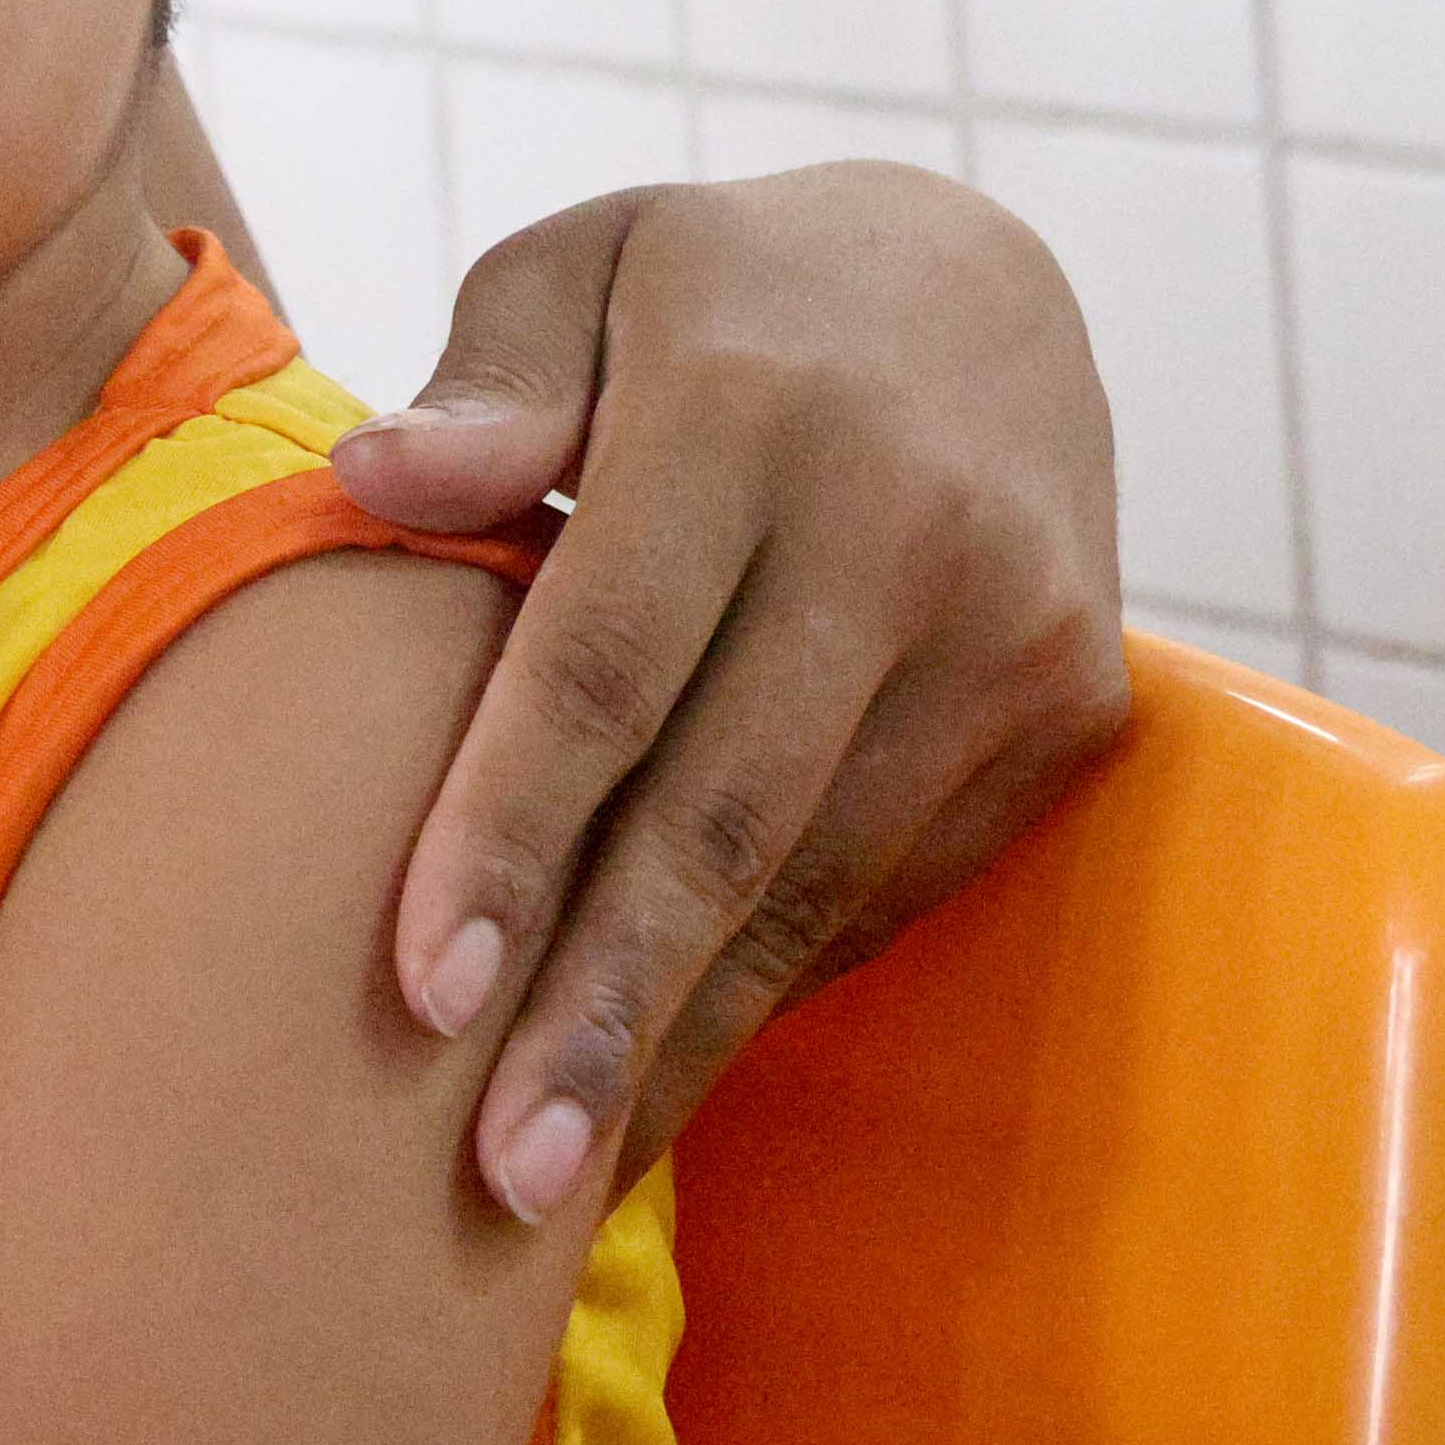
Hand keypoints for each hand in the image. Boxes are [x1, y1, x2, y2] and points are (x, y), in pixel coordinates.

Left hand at [326, 162, 1129, 1223]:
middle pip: (725, 809)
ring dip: (685, 1037)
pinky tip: (665, 1069)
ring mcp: (1011, 628)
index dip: (510, 829)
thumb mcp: (583, 264)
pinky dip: (772, 983)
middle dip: (602, 1003)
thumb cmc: (715, 292)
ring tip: (554, 1180)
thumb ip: (486, 380)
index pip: (609, 655)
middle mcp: (903, 523)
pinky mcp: (1072, 708)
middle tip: (495, 1175)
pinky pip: (890, 879)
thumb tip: (373, 484)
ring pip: (817, 877)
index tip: (416, 986)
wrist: (986, 283)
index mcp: (746, 401)